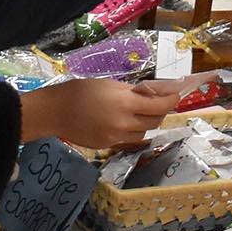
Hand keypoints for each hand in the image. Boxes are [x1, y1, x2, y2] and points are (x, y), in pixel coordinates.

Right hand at [19, 77, 188, 149]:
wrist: (54, 112)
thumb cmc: (80, 91)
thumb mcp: (109, 84)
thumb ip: (132, 92)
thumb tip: (151, 95)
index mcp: (125, 103)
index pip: (159, 106)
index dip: (172, 100)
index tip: (177, 95)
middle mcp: (123, 123)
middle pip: (154, 122)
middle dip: (161, 112)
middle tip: (160, 103)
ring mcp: (115, 137)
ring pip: (143, 133)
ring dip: (148, 123)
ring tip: (141, 113)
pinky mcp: (107, 146)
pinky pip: (129, 140)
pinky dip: (133, 131)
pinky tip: (127, 122)